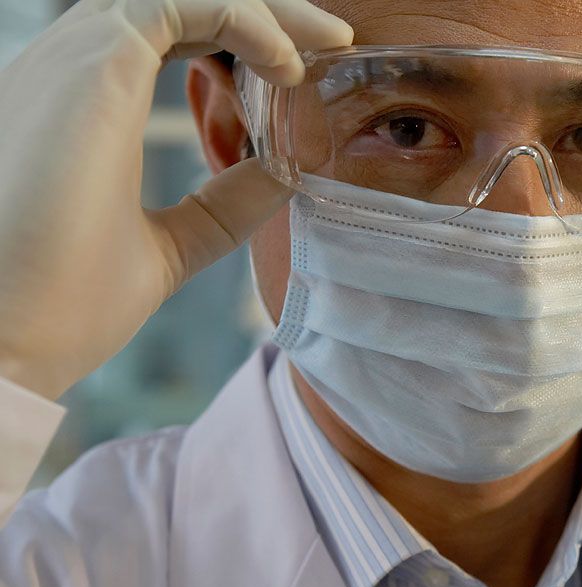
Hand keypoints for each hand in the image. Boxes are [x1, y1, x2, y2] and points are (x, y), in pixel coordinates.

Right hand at [0, 0, 352, 399]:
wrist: (9, 338)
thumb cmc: (62, 301)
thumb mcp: (171, 245)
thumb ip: (223, 205)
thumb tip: (285, 172)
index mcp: (83, 104)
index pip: (168, 34)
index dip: (240, 39)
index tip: (300, 70)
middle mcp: (70, 67)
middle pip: (179, 1)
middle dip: (264, 12)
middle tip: (330, 40)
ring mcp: (74, 58)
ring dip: (261, 10)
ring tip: (323, 44)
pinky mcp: (91, 63)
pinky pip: (179, 3)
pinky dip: (245, 21)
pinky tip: (286, 66)